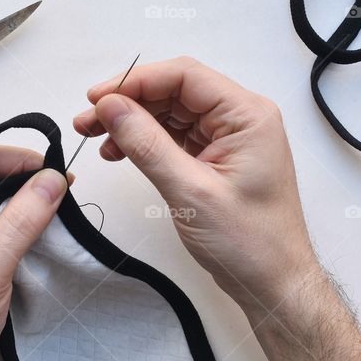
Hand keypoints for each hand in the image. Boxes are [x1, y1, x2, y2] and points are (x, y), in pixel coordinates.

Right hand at [74, 56, 317, 316]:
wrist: (273, 284)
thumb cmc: (248, 243)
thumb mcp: (190, 191)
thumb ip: (147, 144)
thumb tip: (110, 107)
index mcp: (247, 115)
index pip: (184, 76)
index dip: (135, 81)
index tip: (97, 99)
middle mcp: (242, 118)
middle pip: (175, 91)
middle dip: (128, 103)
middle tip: (86, 122)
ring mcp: (230, 138)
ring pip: (172, 113)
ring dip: (133, 122)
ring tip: (97, 139)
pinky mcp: (219, 158)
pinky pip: (177, 136)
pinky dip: (147, 141)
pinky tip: (120, 152)